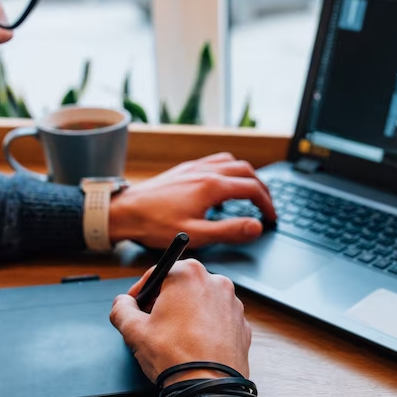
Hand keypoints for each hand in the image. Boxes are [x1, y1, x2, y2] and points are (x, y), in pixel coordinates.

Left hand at [108, 152, 276, 248]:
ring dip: (247, 176)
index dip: (267, 204)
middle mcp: (206, 171)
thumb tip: (256, 227)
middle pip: (246, 171)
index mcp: (212, 186)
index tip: (271, 218)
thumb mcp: (196, 235)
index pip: (252, 189)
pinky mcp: (185, 169)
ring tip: (251, 193)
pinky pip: (216, 161)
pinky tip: (223, 186)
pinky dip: (229, 170)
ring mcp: (195, 167)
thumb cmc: (155, 224)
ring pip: (232, 162)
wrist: (125, 211)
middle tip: (267, 206)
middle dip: (261, 188)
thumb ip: (229, 231)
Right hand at [109, 259, 251, 385]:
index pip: (158, 273)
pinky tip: (194, 345)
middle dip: (164, 301)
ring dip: (186, 314)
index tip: (134, 306)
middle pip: (182, 286)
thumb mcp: (134, 330)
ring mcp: (232, 304)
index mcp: (189, 274)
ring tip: (174, 338)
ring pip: (201, 302)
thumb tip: (122, 303)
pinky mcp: (242, 324)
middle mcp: (216, 282)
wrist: (208, 388)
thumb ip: (122, 309)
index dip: (141, 291)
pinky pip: (218, 319)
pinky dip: (206, 327)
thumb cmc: (173, 355)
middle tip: (152, 323)